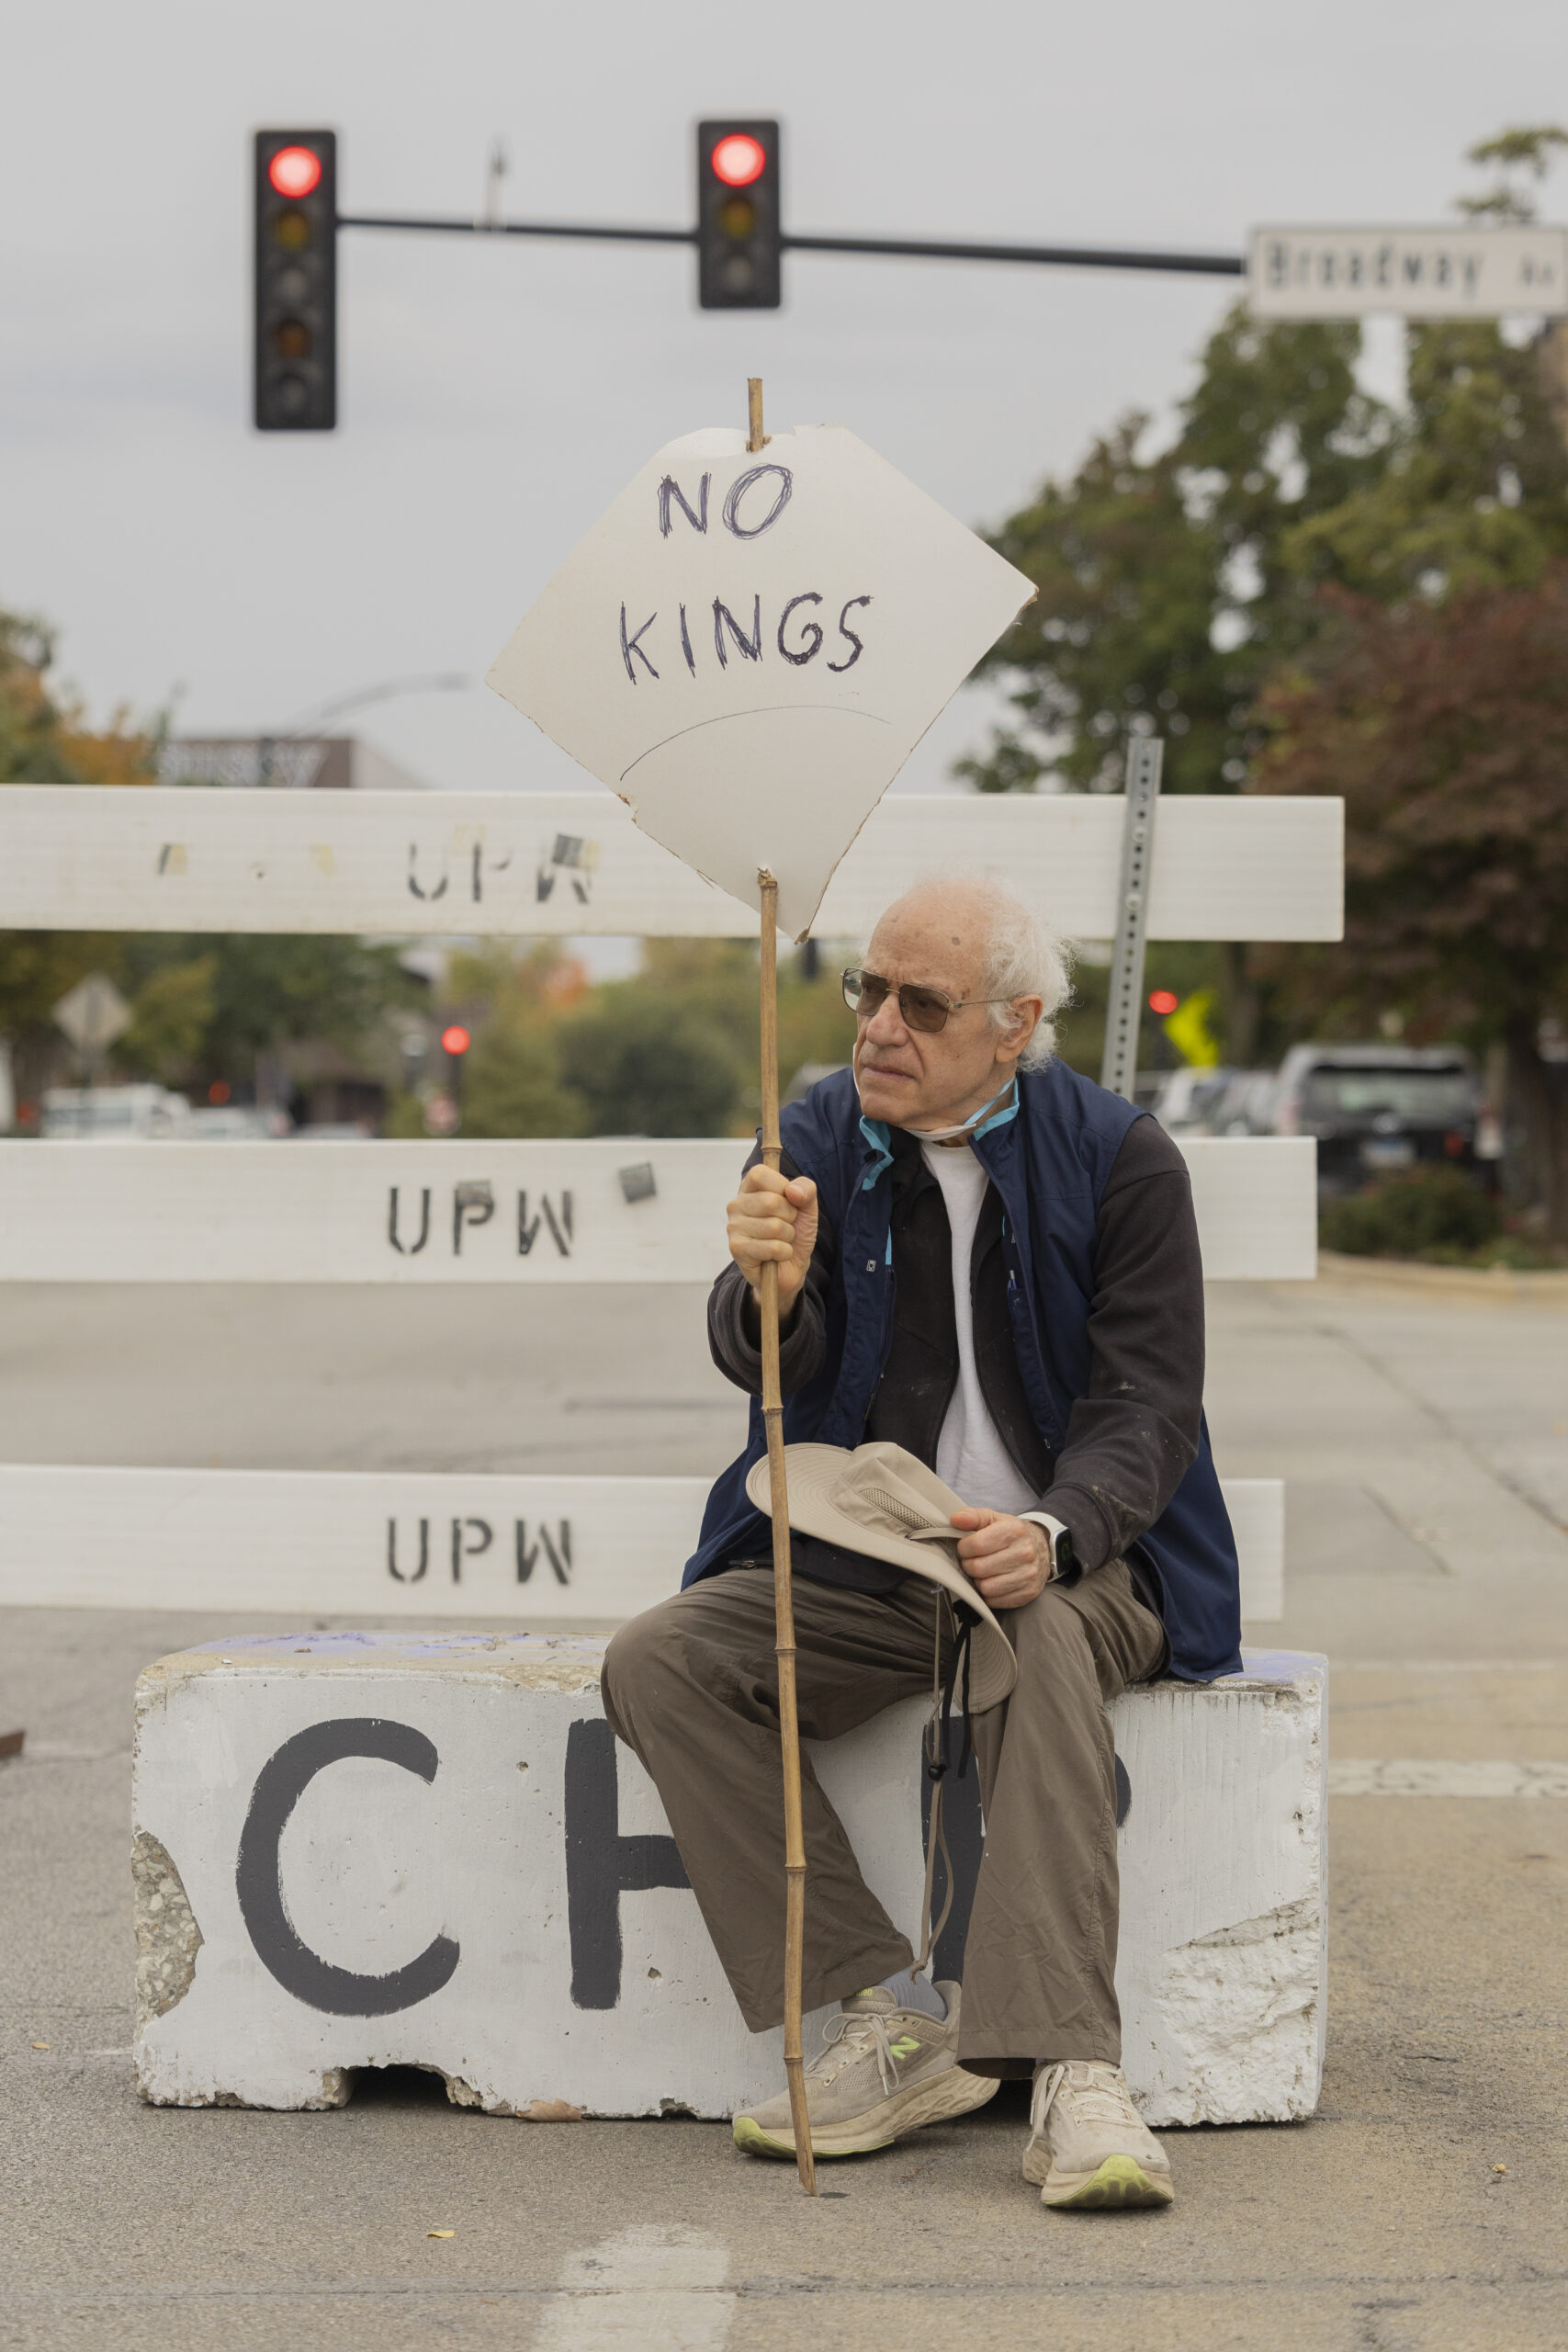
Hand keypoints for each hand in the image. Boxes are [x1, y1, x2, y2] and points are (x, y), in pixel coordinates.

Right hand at [726, 1165, 818, 1311]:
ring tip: (781, 1240)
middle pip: (771, 1201)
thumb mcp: (807, 1206)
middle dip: (790, 1216)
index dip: (781, 1186)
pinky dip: (784, 1252)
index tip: (788, 1199)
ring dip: (788, 1236)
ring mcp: (734, 1227)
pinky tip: (777, 1256)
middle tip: (786, 1225)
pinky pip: (773, 1247)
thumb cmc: (795, 1231)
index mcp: (749, 1188)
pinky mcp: (737, 1249)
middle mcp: (736, 1205)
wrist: (790, 1267)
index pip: (760, 1173)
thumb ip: (806, 1189)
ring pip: (775, 1226)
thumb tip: (793, 1192)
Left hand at [950, 1509, 1050, 1610]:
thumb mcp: (993, 1519)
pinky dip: (989, 1594)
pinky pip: (995, 1601)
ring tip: (984, 1571)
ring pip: (985, 1587)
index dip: (963, 1547)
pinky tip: (993, 1581)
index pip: (976, 1544)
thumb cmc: (1011, 1534)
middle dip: (969, 1564)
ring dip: (978, 1581)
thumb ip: (973, 1516)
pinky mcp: (1028, 1593)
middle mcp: (1025, 1552)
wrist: (1041, 1549)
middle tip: (973, 1560)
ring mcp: (1028, 1575)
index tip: (965, 1547)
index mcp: (1014, 1530)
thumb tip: (956, 1520)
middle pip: (978, 1568)